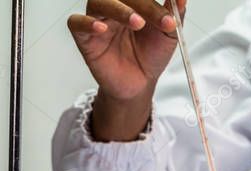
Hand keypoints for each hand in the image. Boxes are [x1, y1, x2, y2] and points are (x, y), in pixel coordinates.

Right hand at [67, 0, 187, 140]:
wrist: (141, 82)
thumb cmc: (151, 54)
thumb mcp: (169, 33)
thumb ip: (174, 13)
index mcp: (132, 2)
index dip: (152, 1)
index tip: (173, 7)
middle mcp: (113, 5)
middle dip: (144, 5)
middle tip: (162, 20)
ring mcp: (97, 19)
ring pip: (99, 2)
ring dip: (119, 10)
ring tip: (138, 23)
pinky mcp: (84, 37)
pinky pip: (76, 23)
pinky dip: (87, 23)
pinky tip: (102, 29)